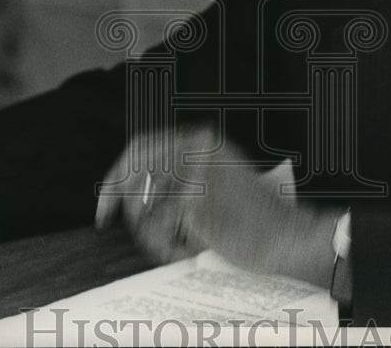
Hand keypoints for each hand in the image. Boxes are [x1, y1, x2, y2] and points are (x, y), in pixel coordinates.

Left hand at [96, 126, 337, 287]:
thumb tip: (133, 187)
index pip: (143, 147)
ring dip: (151, 233)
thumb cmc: (254, 218)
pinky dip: (167, 247)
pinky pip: (157, 229)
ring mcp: (195, 173)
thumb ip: (182, 174)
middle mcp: (197, 150)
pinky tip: (190, 250)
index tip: (108, 198)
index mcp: (203, 141)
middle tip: (105, 216)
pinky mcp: (194, 201)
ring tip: (176, 245)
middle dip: (116, 195)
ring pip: (142, 205)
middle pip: (132, 169)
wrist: (285, 236)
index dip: (118, 172)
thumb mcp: (218, 179)